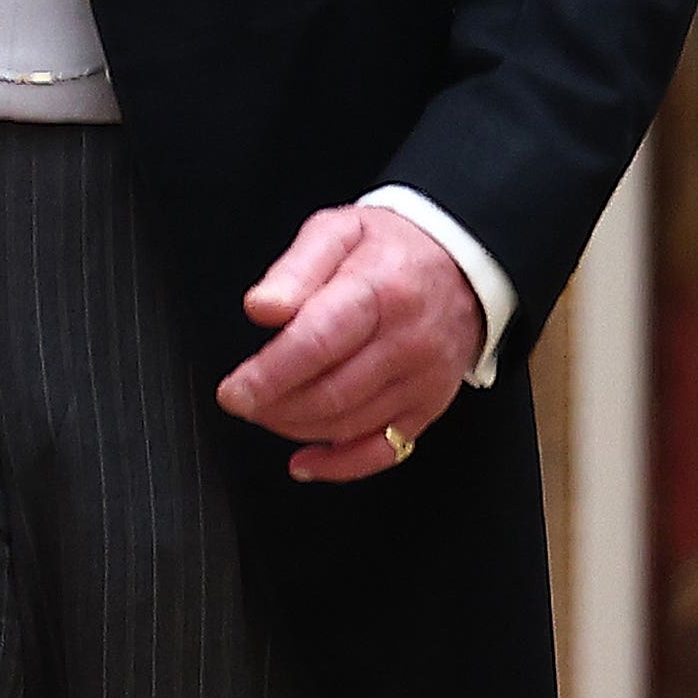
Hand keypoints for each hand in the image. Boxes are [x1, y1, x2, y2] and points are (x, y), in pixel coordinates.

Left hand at [215, 203, 487, 481]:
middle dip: (274, 406)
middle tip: (240, 400)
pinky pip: (386, 450)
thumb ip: (294, 269)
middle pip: (332, 392)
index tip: (233, 391)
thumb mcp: (337, 231)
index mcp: (379, 292)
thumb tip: (262, 308)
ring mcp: (423, 380)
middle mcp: (407, 343)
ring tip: (264, 412)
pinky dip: (341, 465)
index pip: (318, 343)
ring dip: (297, 428)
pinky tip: (305, 463)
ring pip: (351, 424)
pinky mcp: (430, 406)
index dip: (270, 374)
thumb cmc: (389, 248)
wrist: (464, 265)